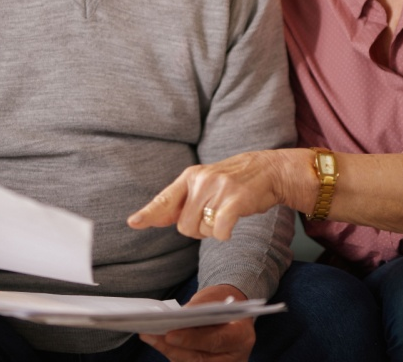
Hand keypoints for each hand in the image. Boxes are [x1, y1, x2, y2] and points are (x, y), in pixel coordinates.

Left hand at [128, 149, 309, 240]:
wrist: (269, 170)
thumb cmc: (234, 181)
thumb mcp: (205, 183)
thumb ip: (182, 201)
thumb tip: (154, 217)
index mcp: (190, 177)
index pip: (165, 198)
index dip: (148, 213)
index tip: (133, 222)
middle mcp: (201, 181)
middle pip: (184, 226)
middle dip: (198, 229)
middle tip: (214, 215)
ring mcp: (218, 189)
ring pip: (201, 231)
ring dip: (213, 231)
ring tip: (226, 213)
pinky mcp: (234, 200)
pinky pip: (219, 232)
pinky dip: (224, 234)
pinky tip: (232, 223)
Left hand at [139, 285, 254, 361]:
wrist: (232, 313)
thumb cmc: (223, 302)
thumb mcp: (215, 299)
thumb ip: (199, 310)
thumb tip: (176, 318)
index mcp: (242, 336)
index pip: (216, 341)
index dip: (192, 339)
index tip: (170, 334)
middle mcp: (235, 356)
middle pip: (200, 358)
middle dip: (173, 347)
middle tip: (151, 335)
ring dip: (167, 350)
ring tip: (148, 336)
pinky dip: (171, 352)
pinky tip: (156, 341)